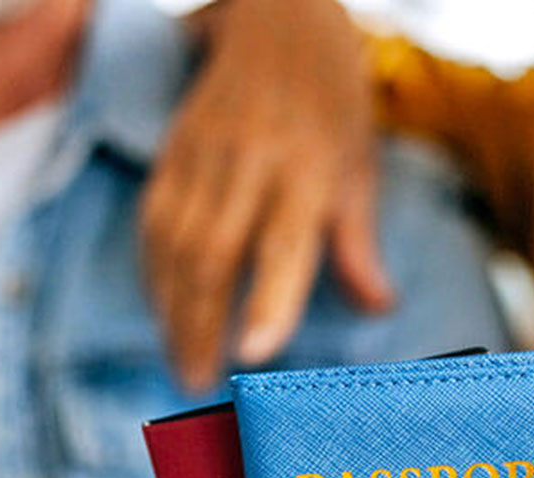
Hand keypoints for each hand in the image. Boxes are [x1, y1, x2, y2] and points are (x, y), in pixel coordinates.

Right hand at [142, 0, 393, 390]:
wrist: (278, 19)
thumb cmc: (330, 107)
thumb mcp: (360, 167)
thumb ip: (359, 242)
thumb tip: (378, 307)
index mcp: (309, 170)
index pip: (284, 244)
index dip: (269, 301)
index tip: (255, 355)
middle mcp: (251, 161)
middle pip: (215, 253)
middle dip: (201, 325)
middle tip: (198, 384)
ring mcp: (205, 153)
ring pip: (175, 242)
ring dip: (172, 311)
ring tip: (182, 365)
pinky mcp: (174, 151)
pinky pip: (155, 222)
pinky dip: (155, 275)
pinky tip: (164, 314)